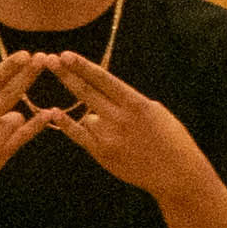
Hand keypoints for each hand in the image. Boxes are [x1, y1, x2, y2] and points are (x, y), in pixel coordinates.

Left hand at [28, 51, 211, 196]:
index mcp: (136, 103)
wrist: (177, 174)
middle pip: (86, 92)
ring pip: (87, 117)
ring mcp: (108, 137)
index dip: (82, 66)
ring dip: (97, 120)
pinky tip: (54, 112)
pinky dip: (67, 124)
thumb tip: (103, 90)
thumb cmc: (170, 139)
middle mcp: (119, 118)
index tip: (65, 54)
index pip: (103, 79)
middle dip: (66, 74)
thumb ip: (128, 100)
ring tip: (124, 136)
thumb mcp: (155, 111)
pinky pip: (79, 135)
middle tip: (49, 59)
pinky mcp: (102, 154)